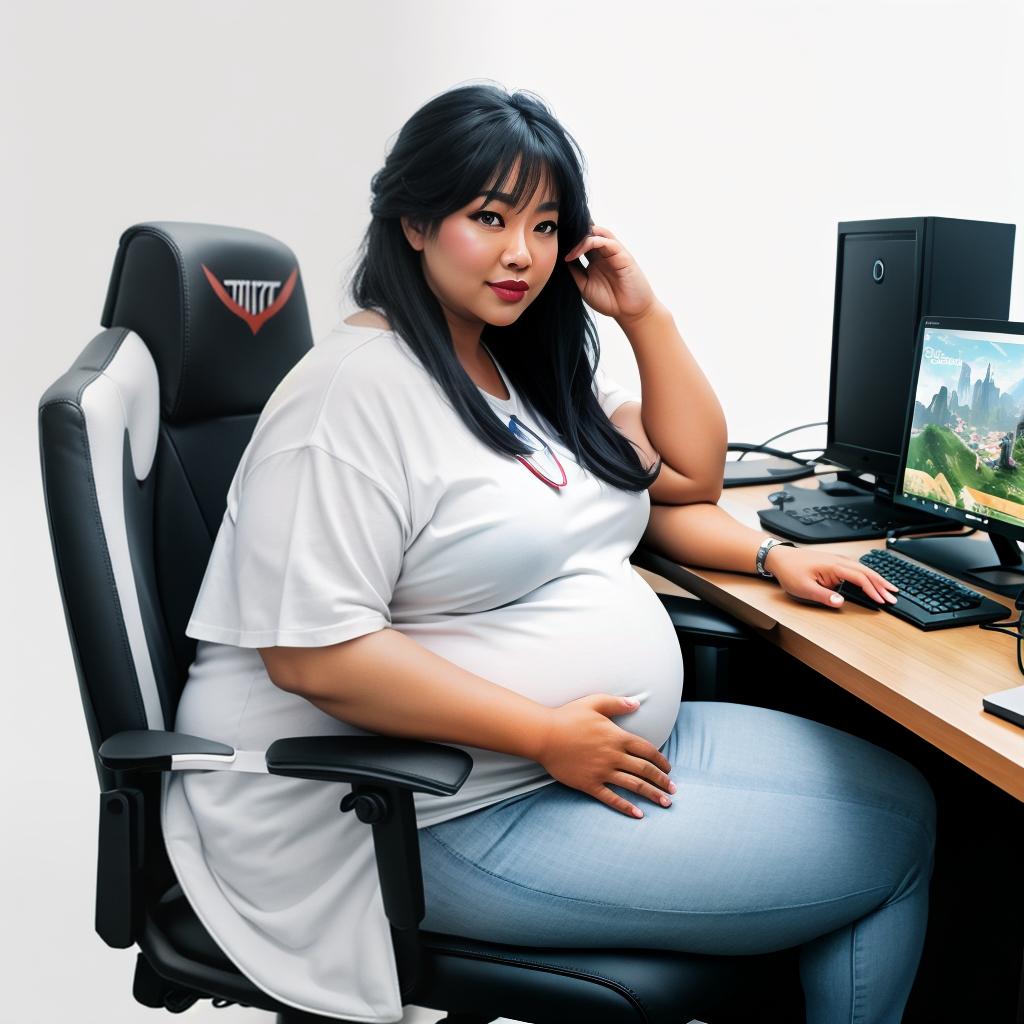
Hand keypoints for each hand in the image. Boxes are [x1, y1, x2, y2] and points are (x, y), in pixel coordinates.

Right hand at [534, 693, 674, 818]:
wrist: (544, 735)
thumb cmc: (568, 717)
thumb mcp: (594, 703)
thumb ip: (617, 704)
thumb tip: (637, 703)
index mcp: (617, 737)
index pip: (647, 750)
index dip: (661, 760)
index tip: (669, 768)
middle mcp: (613, 755)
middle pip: (645, 770)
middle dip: (662, 781)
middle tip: (673, 790)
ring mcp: (602, 771)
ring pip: (633, 785)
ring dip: (651, 794)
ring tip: (665, 803)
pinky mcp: (589, 783)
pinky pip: (611, 798)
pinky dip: (626, 807)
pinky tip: (638, 814)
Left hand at [563, 225, 658, 324]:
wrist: (629, 312)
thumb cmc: (609, 301)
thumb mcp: (583, 286)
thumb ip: (574, 272)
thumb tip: (559, 259)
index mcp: (595, 259)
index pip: (581, 241)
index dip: (567, 239)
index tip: (551, 243)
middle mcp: (604, 252)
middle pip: (588, 231)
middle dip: (572, 232)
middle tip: (555, 237)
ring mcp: (613, 252)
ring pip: (596, 232)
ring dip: (579, 237)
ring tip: (565, 248)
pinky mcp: (622, 255)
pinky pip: (606, 241)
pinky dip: (589, 243)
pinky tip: (575, 254)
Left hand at [764, 544, 898, 608]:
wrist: (780, 557)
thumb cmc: (790, 571)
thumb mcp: (804, 588)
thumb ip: (823, 596)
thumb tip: (841, 602)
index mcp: (833, 566)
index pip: (859, 578)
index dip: (872, 590)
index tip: (882, 600)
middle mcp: (839, 561)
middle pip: (866, 572)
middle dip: (881, 584)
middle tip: (894, 596)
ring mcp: (837, 560)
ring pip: (863, 569)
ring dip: (877, 579)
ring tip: (889, 589)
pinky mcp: (835, 562)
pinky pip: (856, 568)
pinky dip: (867, 575)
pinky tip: (872, 581)